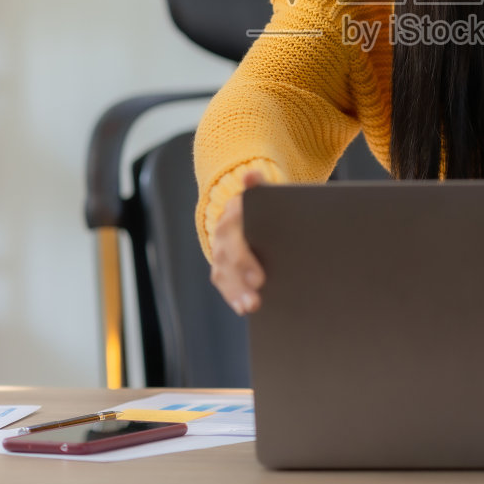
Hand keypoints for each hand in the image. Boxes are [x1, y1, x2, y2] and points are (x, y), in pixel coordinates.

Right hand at [209, 168, 267, 315]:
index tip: (260, 279)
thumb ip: (260, 186)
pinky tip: (244, 309)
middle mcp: (222, 235)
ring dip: (234, 294)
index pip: (235, 239)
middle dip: (241, 283)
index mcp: (233, 216)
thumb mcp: (264, 194)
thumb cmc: (263, 205)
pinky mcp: (220, 265)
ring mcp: (219, 251)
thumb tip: (251, 174)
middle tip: (256, 302)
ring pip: (222, 274)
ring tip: (250, 309)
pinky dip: (231, 296)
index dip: (245, 261)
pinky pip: (222, 282)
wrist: (245, 206)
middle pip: (228, 262)